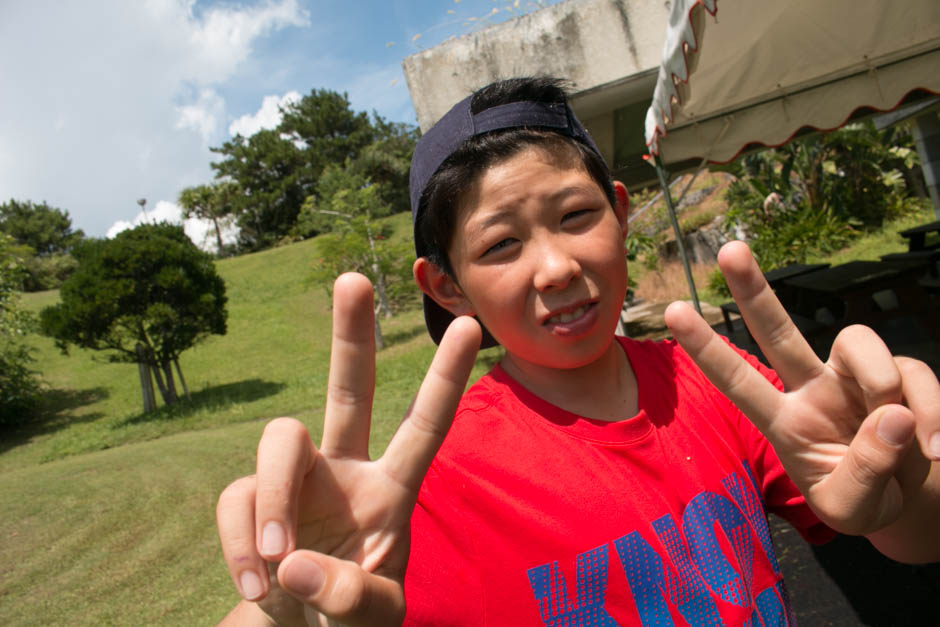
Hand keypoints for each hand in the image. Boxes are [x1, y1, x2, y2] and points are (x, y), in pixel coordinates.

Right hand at [216, 273, 480, 625]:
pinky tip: (257, 586)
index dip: (444, 379)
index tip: (468, 326)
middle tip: (354, 280)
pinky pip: (235, 499)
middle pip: (348, 389)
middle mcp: (344, 469)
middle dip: (351, 337)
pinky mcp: (250, 501)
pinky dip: (239, 546)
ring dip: (272, 499)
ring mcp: (295, 481)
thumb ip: (350, 598)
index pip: (424, 425)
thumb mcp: (373, 615)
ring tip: (277, 562)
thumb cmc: (350, 612)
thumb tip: (292, 562)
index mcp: (391, 489)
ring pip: (278, 438)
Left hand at [664, 242, 939, 546]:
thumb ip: (865, 471)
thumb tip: (893, 416)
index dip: (708, 348)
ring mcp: (856, 378)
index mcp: (784, 422)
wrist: (912, 500)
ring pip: (860, 342)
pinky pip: (916, 376)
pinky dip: (933, 415)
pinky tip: (936, 451)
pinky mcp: (903, 375)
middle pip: (778, 331)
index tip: (673, 312)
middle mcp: (813, 389)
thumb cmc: (866, 501)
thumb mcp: (852, 510)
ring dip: (885, 384)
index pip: (739, 381)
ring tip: (910, 441)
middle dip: (753, 291)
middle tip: (729, 250)